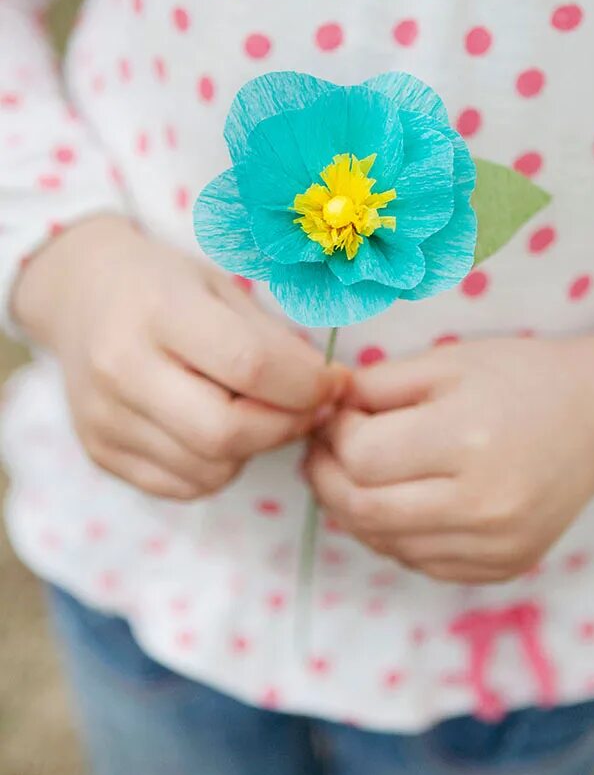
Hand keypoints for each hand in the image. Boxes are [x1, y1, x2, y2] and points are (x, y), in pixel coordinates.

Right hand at [12, 215, 344, 499]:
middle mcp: (122, 368)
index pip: (250, 366)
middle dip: (284, 428)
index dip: (307, 386)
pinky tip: (216, 430)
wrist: (80, 297)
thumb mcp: (222, 288)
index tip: (333, 383)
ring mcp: (105, 418)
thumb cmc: (165, 287)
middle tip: (306, 410)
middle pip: (226, 433)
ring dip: (252, 450)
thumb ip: (274, 343)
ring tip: (253, 412)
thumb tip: (330, 393)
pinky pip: (186, 486)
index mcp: (158, 310)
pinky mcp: (101, 453)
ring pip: (211, 469)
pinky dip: (218, 467)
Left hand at [306, 327, 593, 582]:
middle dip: (326, 479)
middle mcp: (484, 504)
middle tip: (323, 453)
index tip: (338, 417)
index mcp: (470, 440)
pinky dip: (393, 535)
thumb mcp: (448, 361)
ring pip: (385, 543)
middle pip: (363, 510)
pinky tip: (399, 502)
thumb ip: (376, 386)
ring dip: (354, 510)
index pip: (362, 458)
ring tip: (358, 474)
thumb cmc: (521, 379)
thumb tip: (320, 412)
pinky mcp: (501, 567)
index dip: (334, 436)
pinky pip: (419, 562)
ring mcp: (495, 545)